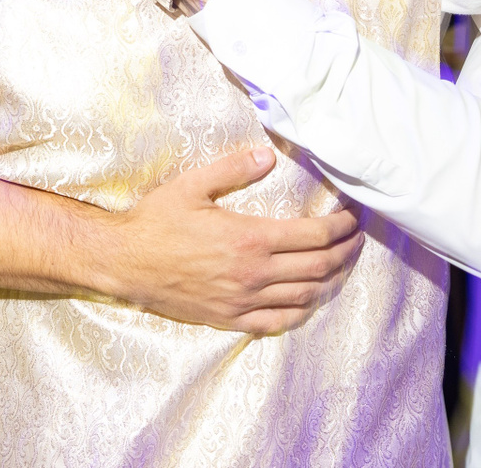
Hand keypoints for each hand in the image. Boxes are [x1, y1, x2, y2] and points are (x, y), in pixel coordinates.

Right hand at [97, 146, 361, 333]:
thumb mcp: (191, 185)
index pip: (315, 236)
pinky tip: (308, 299)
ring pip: (306, 297)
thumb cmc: (156, 221)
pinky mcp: (231, 319)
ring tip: (341, 265)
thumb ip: (233, 168)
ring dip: (331, 281)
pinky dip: (302, 310)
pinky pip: (279, 321)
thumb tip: (269, 157)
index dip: (341, 227)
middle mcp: (253, 273)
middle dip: (346, 253)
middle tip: (356, 239)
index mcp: (250, 238)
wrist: (124, 262)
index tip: (352, 218)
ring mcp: (243, 300)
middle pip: (320, 267)